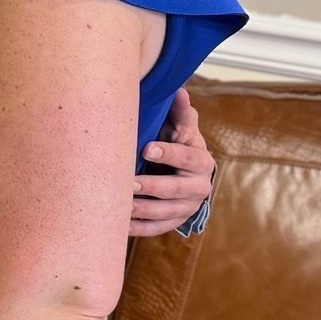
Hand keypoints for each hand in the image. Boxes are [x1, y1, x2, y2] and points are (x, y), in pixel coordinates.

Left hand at [129, 87, 215, 236]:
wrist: (188, 174)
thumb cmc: (179, 146)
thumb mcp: (182, 129)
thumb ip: (180, 114)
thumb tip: (178, 91)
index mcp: (200, 161)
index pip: (186, 157)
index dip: (168, 153)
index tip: (147, 148)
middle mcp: (198, 187)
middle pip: (176, 189)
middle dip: (153, 187)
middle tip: (130, 183)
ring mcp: (187, 208)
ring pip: (166, 212)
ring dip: (143, 210)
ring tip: (121, 206)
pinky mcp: (174, 222)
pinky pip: (157, 228)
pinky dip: (139, 228)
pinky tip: (119, 225)